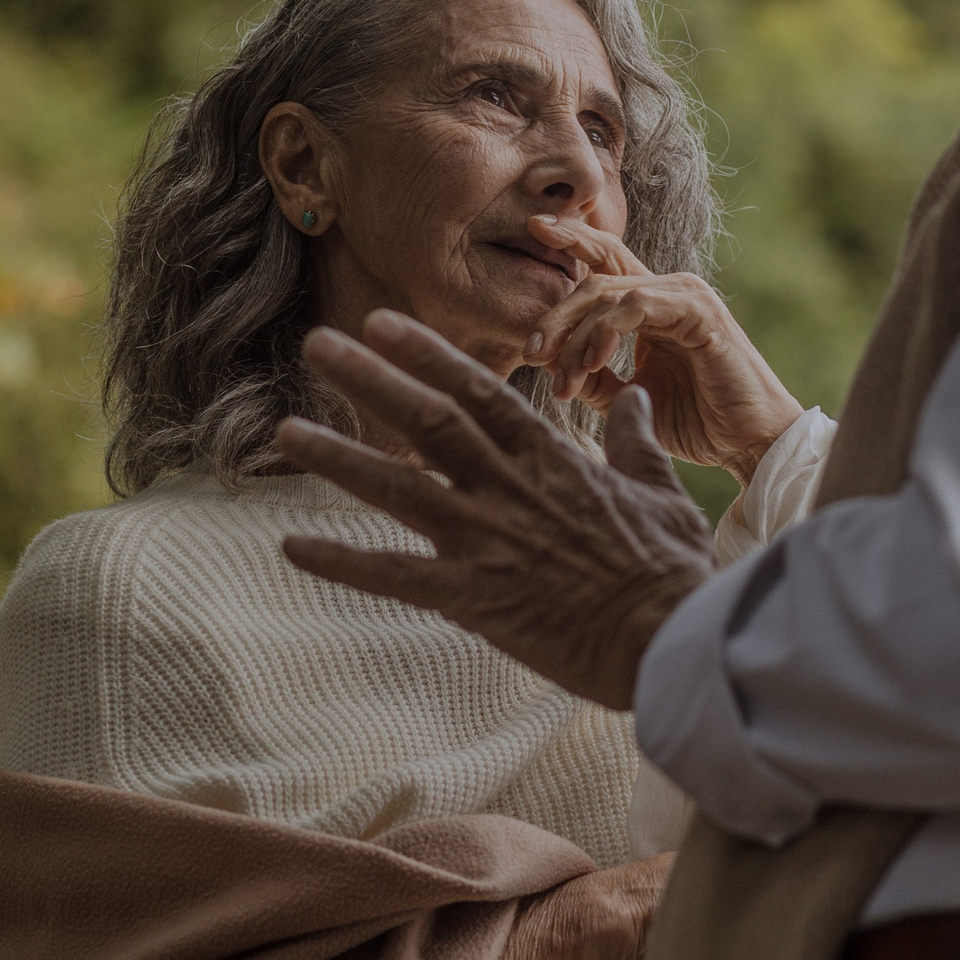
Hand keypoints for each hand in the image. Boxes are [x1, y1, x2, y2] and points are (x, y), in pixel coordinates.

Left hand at [276, 311, 714, 710]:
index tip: (382, 322)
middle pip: (427, 420)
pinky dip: (342, 562)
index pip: (478, 390)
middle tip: (316, 343)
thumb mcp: (661, 491)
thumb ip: (634, 442)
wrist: (673, 637)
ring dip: (338, 458)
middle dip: (370, 378)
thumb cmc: (673, 569)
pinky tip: (291, 548)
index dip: (426, 353)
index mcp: (551, 458)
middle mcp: (509, 488)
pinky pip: (395, 577)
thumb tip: (632, 397)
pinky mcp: (476, 597)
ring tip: (286, 431)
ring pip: (399, 488)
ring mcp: (488, 540)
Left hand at [518, 214, 801, 485]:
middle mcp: (669, 291)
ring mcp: (686, 296)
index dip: (572, 239)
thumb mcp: (631, 399)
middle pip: (595, 279)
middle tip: (529, 352)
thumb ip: (595, 378)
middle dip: (555, 315)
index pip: (604, 262)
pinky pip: (638, 304)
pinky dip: (607, 330)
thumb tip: (553, 362)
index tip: (533, 229)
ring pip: (609, 294)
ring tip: (564, 379)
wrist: (750, 443)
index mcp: (653, 306)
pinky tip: (593, 360)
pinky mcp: (700, 312)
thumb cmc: (699, 421)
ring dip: (577, 338)